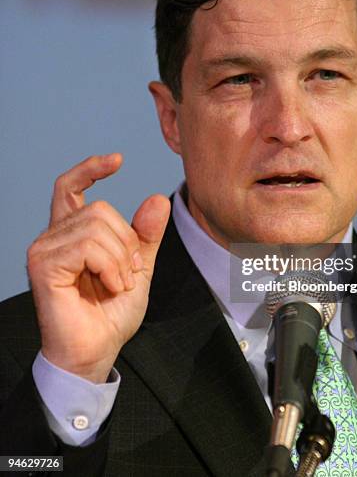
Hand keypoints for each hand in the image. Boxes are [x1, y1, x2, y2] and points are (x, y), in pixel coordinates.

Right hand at [27, 153, 169, 382]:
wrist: (97, 351)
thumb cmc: (110, 314)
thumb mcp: (138, 267)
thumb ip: (145, 235)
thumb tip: (156, 199)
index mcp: (71, 234)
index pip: (70, 187)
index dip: (90, 168)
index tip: (118, 160)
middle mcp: (53, 237)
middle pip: (99, 207)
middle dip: (127, 240)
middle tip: (128, 273)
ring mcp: (44, 250)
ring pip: (96, 224)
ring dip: (121, 258)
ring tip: (118, 283)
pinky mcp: (43, 265)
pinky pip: (89, 246)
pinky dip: (111, 267)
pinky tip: (110, 287)